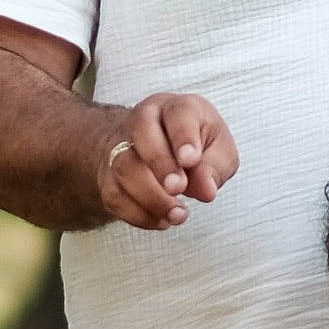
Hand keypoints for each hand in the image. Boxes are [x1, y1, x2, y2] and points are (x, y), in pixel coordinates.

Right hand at [95, 89, 238, 229]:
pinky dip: (138, 214)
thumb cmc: (197, 145)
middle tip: (179, 189)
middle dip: (160, 164)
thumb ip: (216, 167)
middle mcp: (145, 120)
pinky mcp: (109, 174)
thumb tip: (206, 189)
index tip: (190, 160)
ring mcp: (121, 146)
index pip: (178, 113)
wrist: (159, 148)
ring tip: (178, 214)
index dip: (183, 137)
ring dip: (150, 196)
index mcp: (177, 108)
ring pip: (123, 166)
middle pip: (141, 132)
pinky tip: (162, 221)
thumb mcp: (219, 150)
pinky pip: (114, 194)